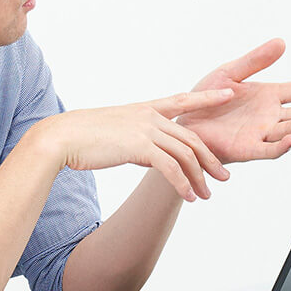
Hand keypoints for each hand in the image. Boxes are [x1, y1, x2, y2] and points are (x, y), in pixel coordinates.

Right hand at [40, 88, 235, 201]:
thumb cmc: (84, 138)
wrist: (61, 137)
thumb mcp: (118, 134)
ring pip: (185, 154)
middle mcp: (150, 116)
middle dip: (210, 159)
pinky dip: (182, 184)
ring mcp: (146, 130)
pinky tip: (188, 197)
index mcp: (146, 109)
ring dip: (198, 178)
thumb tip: (154, 157)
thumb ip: (140, 141)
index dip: (208, 97)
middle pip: (191, 138)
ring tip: (206, 195)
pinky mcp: (139, 147)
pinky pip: (170, 167)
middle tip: (224, 177)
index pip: (184, 100)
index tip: (229, 93)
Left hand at [177, 38, 290, 162]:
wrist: (182, 123)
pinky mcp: (246, 148)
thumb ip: (255, 59)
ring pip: (290, 128)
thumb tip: (281, 42)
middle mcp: (269, 116)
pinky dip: (282, 145)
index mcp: (268, 96)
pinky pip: (268, 149)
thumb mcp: (230, 72)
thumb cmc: (205, 100)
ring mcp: (260, 133)